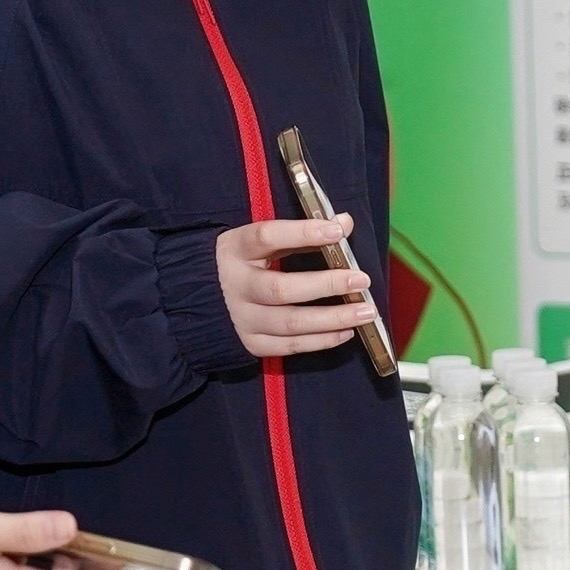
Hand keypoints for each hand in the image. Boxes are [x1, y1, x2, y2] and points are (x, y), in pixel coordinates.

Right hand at [218, 216, 376, 357]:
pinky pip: (290, 346)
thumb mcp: (266, 241)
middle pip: (280, 289)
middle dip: (325, 285)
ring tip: (366, 312)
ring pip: (290, 323)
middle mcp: (236, 286)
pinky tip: (347, 332)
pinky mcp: (251, 343)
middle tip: (361, 280)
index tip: (337, 231)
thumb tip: (345, 222)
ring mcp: (242, 318)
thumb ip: (304, 232)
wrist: (204, 297)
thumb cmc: (247, 262)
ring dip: (332, 318)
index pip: (267, 237)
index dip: (302, 233)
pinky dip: (321, 341)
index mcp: (236, 249)